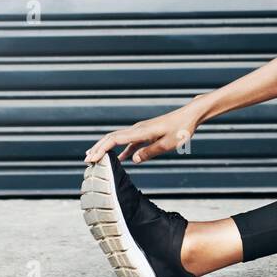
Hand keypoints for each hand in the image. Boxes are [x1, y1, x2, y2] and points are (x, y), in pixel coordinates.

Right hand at [83, 95, 207, 164]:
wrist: (190, 116)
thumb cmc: (181, 129)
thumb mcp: (168, 144)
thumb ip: (150, 152)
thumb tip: (132, 160)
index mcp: (141, 132)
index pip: (114, 140)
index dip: (101, 149)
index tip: (91, 158)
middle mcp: (137, 129)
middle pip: (111, 138)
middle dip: (98, 148)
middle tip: (86, 160)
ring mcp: (141, 130)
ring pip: (118, 139)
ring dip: (106, 148)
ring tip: (96, 158)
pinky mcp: (146, 133)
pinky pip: (129, 141)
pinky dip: (121, 149)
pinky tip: (120, 159)